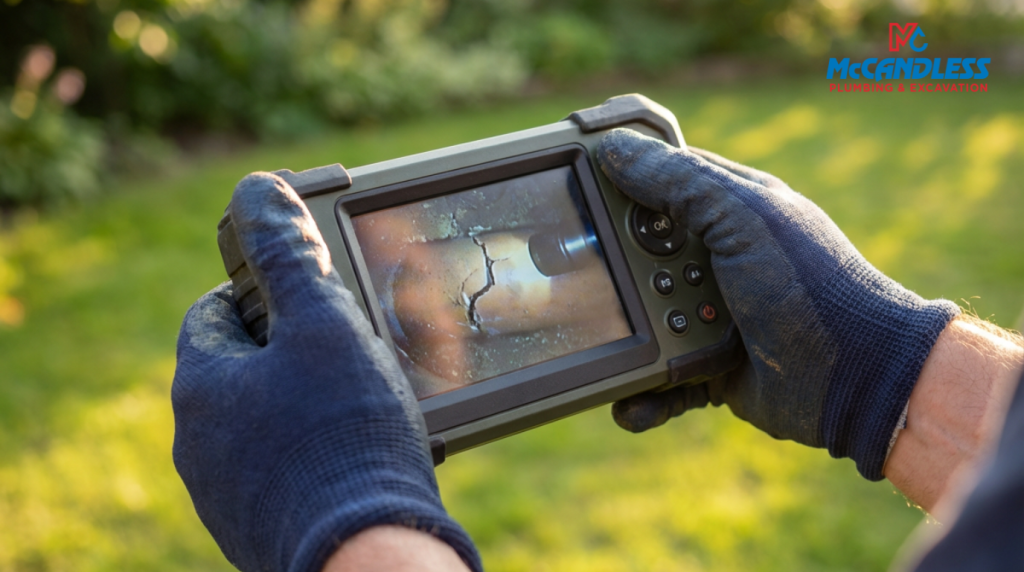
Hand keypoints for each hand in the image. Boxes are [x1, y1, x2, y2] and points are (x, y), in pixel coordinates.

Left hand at [171, 174, 479, 571]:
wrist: (367, 554)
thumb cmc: (346, 435)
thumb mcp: (326, 326)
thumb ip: (290, 256)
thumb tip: (260, 189)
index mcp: (203, 384)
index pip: (215, 310)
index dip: (263, 291)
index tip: (309, 293)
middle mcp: (200, 442)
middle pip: (242, 367)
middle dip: (291, 349)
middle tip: (348, 346)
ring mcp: (228, 491)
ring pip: (264, 420)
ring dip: (304, 401)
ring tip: (361, 400)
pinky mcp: (260, 527)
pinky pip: (284, 467)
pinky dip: (315, 450)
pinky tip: (357, 450)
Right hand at [598, 129, 958, 479]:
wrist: (859, 375)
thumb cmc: (810, 283)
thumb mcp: (742, 216)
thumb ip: (678, 182)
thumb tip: (613, 150)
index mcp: (724, 210)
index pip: (656, 181)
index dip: (614, 178)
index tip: (569, 179)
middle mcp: (711, 258)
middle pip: (633, 255)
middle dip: (609, 269)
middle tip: (584, 279)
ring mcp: (707, 314)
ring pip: (640, 319)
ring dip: (626, 335)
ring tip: (613, 343)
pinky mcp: (705, 368)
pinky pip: (657, 382)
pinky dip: (641, 394)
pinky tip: (629, 400)